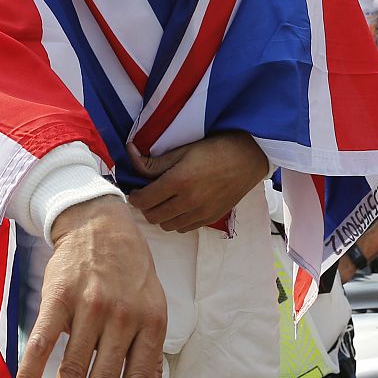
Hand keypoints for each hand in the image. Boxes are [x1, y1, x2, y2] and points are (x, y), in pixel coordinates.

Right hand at [15, 196, 165, 377]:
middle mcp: (123, 316)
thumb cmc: (130, 272)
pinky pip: (42, 342)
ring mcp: (90, 304)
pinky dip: (31, 376)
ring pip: (72, 370)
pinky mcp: (59, 295)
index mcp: (151, 323)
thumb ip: (151, 360)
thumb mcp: (153, 310)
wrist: (100, 221)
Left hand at [126, 131, 269, 231]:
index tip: (137, 189)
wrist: (248, 157)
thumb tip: (130, 155)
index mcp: (178, 182)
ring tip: (165, 200)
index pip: (143, 200)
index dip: (135, 196)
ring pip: (167, 226)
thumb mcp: (182, 150)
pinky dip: (177, 221)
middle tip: (149, 194)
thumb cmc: (215, 148)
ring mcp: (200, 213)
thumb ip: (155, 161)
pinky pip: (184, 229)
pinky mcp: (211, 218)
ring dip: (161, 215)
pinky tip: (181, 206)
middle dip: (146, 206)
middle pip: (152, 216)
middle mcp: (188, 202)